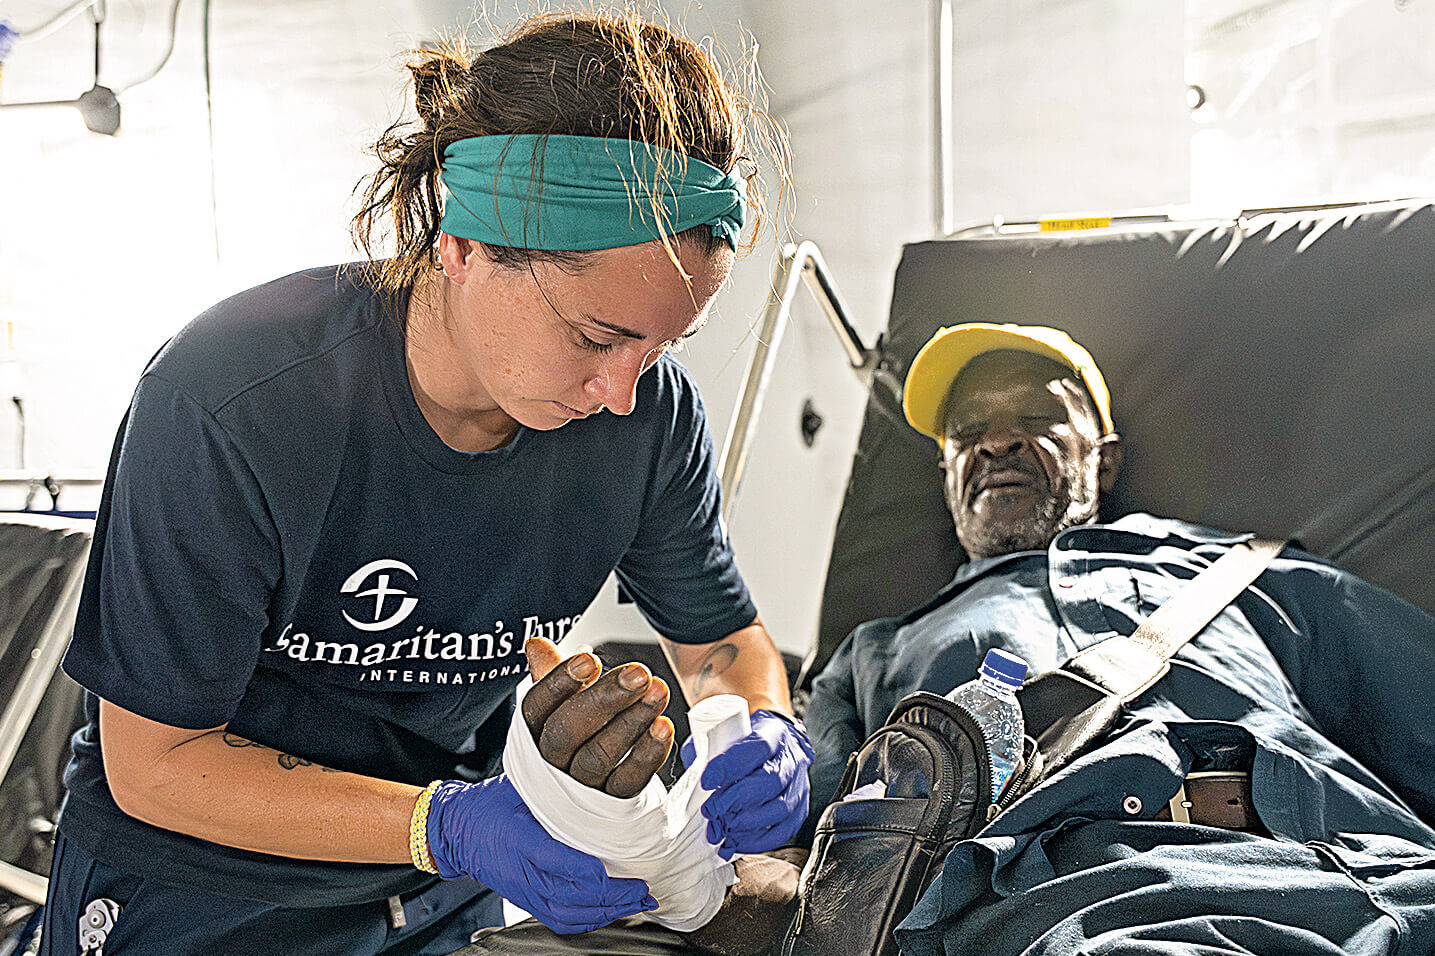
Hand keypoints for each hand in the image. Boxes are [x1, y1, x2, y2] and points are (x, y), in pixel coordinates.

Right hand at [425, 774, 656, 933]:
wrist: (457, 831)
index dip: (588, 871)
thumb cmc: (489, 804)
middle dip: (612, 898)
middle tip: (643, 890)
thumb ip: (554, 790)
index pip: (556, 862)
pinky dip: (588, 921)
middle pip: (570, 896)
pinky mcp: (526, 901)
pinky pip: (559, 920)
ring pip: (568, 914)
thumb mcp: (520, 786)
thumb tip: (595, 780)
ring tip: (636, 903)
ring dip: (606, 913)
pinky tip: (610, 913)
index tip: (617, 870)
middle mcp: (523, 872)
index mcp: (520, 839)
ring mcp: (524, 891)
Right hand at [521, 638, 673, 796]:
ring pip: (600, 755)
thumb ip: (552, 673)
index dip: (559, 682)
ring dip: (633, 720)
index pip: (537, 707)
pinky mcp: (613, 802)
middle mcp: (554, 762)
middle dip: (604, 698)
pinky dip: (648, 753)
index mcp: (535, 732)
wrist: (598, 792)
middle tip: (638, 673)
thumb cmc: (582, 734)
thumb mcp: (565, 701)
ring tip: (658, 692)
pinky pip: (629, 780)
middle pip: (568, 732)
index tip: (589, 660)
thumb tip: (536, 644)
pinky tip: (663, 727)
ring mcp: (583, 786)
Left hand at [684, 710, 813, 857]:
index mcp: (774, 733)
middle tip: (712, 810)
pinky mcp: (800, 809)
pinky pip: (784, 830)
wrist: (781, 747)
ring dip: (747, 823)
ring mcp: (799, 786)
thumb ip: (707, 751)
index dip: (730, 766)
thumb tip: (691, 777)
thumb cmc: (748, 743)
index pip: (757, 747)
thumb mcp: (727, 734)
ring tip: (723, 828)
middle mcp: (792, 759)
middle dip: (737, 799)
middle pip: (771, 780)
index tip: (706, 782)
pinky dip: (758, 841)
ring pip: (781, 808)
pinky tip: (737, 842)